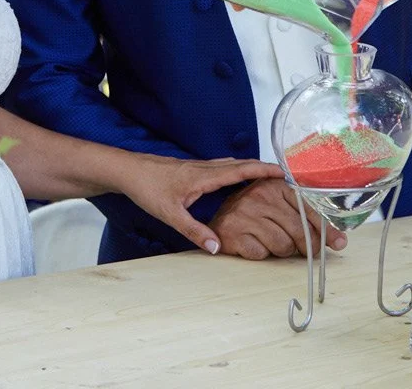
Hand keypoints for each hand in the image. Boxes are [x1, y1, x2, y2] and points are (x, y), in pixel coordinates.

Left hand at [119, 156, 290, 254]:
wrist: (127, 170)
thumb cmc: (147, 189)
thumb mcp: (171, 215)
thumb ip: (195, 231)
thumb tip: (217, 248)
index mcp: (203, 177)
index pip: (240, 170)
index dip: (262, 170)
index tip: (282, 172)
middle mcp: (204, 167)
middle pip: (239, 164)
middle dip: (262, 167)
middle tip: (284, 174)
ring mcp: (197, 166)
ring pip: (229, 163)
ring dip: (249, 167)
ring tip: (266, 175)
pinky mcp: (190, 168)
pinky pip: (220, 166)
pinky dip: (235, 168)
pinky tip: (235, 176)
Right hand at [209, 177, 345, 259]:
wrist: (219, 218)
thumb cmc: (255, 213)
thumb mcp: (280, 205)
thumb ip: (307, 217)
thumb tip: (339, 241)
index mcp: (275, 184)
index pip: (309, 209)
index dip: (326, 230)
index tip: (338, 243)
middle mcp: (260, 195)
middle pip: (299, 231)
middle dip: (307, 246)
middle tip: (307, 250)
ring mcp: (245, 214)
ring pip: (283, 245)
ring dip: (283, 250)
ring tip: (273, 241)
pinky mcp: (234, 233)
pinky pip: (263, 254)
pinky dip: (263, 254)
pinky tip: (257, 244)